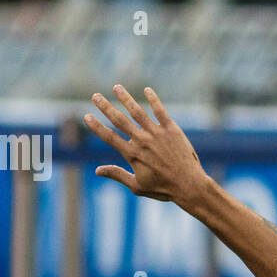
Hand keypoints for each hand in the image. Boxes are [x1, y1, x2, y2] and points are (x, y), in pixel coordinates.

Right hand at [83, 85, 208, 204]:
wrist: (189, 184)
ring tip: (116, 87)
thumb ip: (117, 175)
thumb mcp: (137, 186)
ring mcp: (157, 134)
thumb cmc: (163, 188)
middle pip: (120, 120)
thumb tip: (97, 170)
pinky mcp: (172, 130)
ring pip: (138, 112)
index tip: (87, 116)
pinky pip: (160, 111)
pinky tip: (147, 90)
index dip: (96, 126)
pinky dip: (153, 100)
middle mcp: (142, 141)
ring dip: (126, 98)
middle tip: (95, 96)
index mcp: (132, 155)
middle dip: (106, 107)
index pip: (109, 137)